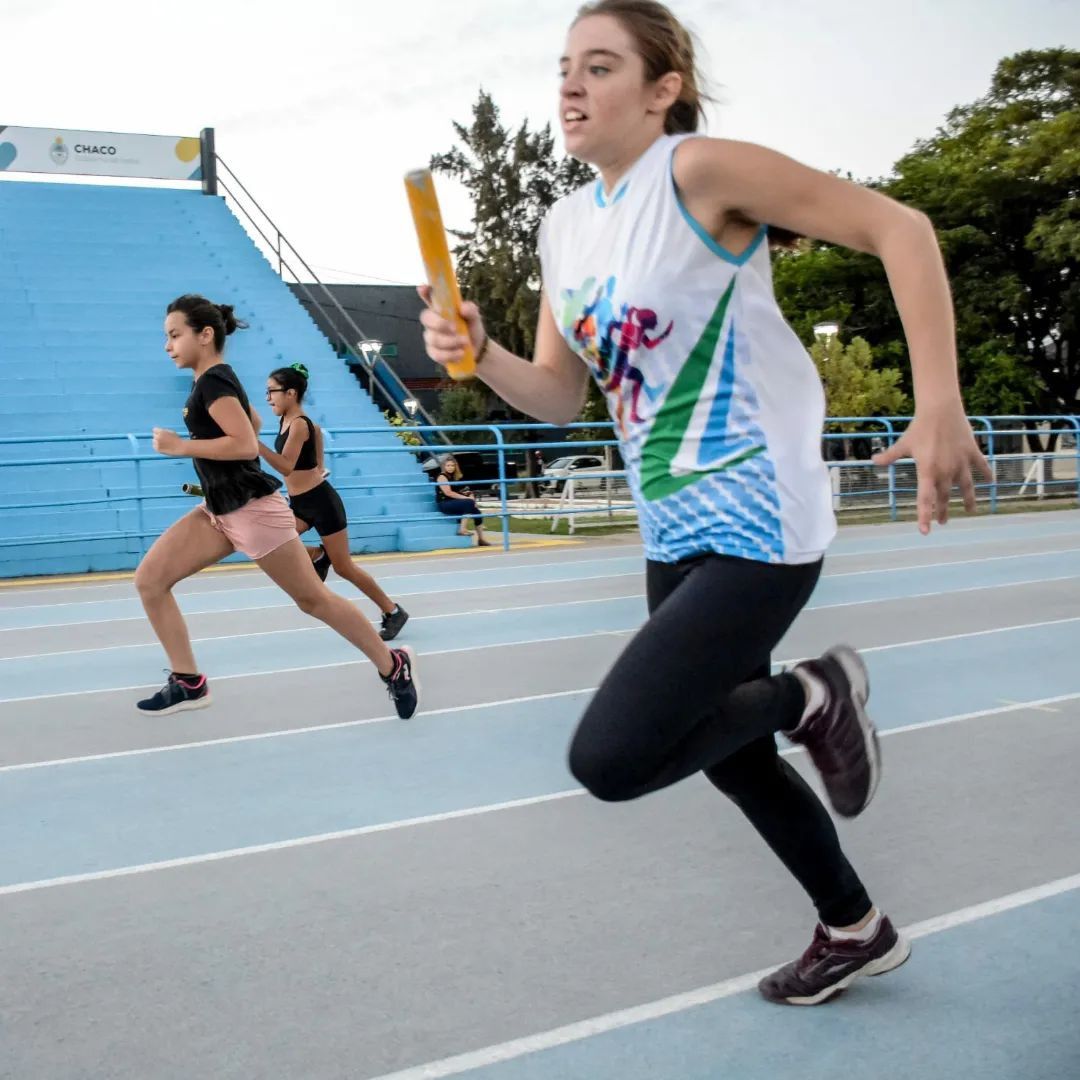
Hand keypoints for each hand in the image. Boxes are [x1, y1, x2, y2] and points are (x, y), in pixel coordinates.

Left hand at [153, 428, 184, 456]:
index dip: (158, 432)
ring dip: (157, 442)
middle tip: (165, 440)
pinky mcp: (157, 449)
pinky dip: (158, 447)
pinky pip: (154, 446)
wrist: (180, 448)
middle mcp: (158, 437)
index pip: (154, 430)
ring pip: (154, 441)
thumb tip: (157, 431)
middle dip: (158, 437)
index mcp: (161, 432)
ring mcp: (157, 443)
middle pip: (154, 435)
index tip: (162, 434)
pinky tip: (164, 447)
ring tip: (165, 444)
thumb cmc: (177, 439)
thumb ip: (163, 431)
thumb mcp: (170, 432)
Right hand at [417, 285, 485, 369]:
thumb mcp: (475, 317)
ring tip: (465, 343)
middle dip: (440, 324)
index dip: (425, 291)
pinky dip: (450, 354)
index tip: (423, 288)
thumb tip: (462, 308)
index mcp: (441, 307)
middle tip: (455, 329)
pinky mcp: (433, 351)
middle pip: (425, 318)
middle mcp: (433, 320)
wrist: (477, 350)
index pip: (429, 296)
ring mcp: (431, 336)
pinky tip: (460, 354)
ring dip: (451, 342)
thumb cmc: (472, 328)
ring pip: (433, 338)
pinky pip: (436, 353)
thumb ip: (471, 310)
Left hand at [872, 403, 991, 533]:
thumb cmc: (919, 428)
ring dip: (967, 500)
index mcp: (927, 472)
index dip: (924, 516)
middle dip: (943, 511)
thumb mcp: (903, 444)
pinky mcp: (972, 453)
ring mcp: (961, 463)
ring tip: (969, 510)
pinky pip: (981, 467)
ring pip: (966, 487)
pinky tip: (990, 482)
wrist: (940, 410)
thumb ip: (890, 456)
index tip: (925, 531)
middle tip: (942, 522)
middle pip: (944, 497)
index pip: (925, 500)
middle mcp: (946, 471)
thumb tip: (873, 461)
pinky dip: (986, 474)